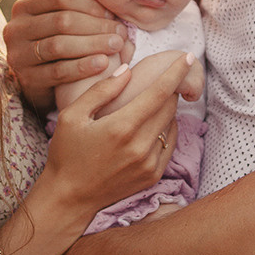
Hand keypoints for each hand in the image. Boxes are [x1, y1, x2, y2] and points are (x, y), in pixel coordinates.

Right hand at [3, 0, 127, 109]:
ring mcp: (18, 55)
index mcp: (23, 7)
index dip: (89, 3)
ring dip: (93, 44)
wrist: (39, 79)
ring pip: (59, 46)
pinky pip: (58, 71)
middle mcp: (15, 29)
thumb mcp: (56, 11)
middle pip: (61, 21)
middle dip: (96, 25)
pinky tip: (104, 63)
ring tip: (117, 46)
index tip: (112, 12)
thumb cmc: (54, 37)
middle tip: (121, 31)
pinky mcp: (28, 79)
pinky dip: (83, 66)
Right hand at [43, 54, 189, 221]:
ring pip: (171, 124)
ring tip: (143, 108)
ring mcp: (149, 163)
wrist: (69, 198)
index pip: (159, 93)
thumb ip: (101, 90)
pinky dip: (164, 130)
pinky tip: (146, 128)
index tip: (188, 57)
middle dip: (167, 90)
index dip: (176, 73)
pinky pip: (169, 143)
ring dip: (164, 110)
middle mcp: (140, 146)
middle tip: (154, 83)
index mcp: (121, 127)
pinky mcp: (153, 175)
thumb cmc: (66, 153)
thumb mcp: (72, 116)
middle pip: (169, 106)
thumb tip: (128, 71)